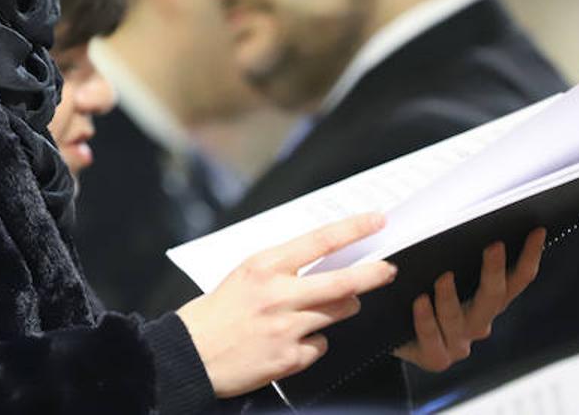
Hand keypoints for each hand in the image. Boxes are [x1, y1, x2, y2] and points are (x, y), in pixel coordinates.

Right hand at [176, 212, 397, 397]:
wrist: (190, 354)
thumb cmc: (216, 312)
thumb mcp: (245, 274)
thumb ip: (283, 267)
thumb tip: (324, 261)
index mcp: (265, 266)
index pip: (320, 241)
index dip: (354, 229)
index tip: (377, 221)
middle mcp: (278, 295)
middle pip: (343, 282)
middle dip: (373, 274)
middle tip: (389, 269)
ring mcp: (286, 328)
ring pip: (337, 313)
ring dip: (341, 308)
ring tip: (328, 307)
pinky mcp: (289, 358)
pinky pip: (320, 345)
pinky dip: (313, 341)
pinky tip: (291, 341)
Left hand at [394, 227, 545, 371]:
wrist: (390, 330)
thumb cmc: (416, 290)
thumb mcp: (438, 267)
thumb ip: (455, 250)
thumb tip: (463, 213)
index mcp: (488, 302)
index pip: (517, 279)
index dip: (529, 256)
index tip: (536, 231)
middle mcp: (479, 323)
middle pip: (494, 298)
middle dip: (494, 271)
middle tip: (493, 246)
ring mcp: (459, 343)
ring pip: (459, 318)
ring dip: (451, 296)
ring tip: (443, 276)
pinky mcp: (435, 357)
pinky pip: (432, 337)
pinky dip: (426, 318)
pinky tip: (419, 301)